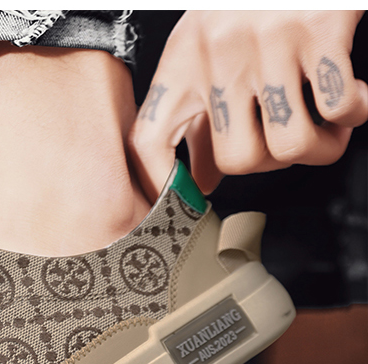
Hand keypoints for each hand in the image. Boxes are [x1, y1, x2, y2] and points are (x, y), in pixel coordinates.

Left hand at [129, 10, 367, 197]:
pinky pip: (340, 108)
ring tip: (329, 128)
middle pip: (236, 159)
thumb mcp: (207, 52)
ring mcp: (267, 44)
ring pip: (289, 145)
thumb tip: (198, 181)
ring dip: (321, 148)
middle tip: (288, 144)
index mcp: (182, 64)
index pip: (148, 140)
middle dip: (271, 165)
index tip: (181, 210)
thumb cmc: (251, 4)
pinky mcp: (320, 31)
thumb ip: (200, 117)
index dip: (160, 186)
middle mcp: (217, 56)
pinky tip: (353, 97)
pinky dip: (355, 114)